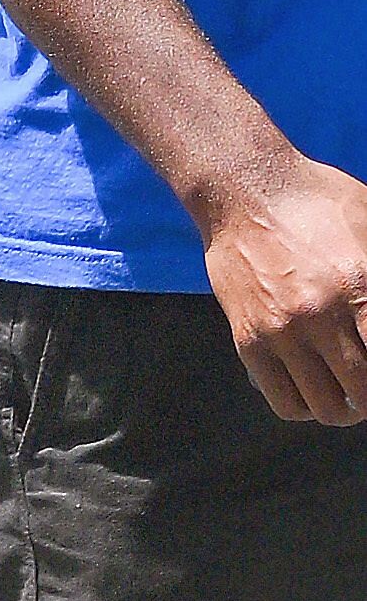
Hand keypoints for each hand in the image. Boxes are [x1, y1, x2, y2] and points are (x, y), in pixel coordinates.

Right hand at [200, 145, 366, 423]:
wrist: (244, 191)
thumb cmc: (320, 202)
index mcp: (361, 284)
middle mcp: (322, 315)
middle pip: (363, 392)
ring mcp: (282, 332)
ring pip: (326, 408)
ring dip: (345, 408)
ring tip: (349, 396)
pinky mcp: (250, 340)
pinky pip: (285, 401)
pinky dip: (306, 407)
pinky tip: (315, 390)